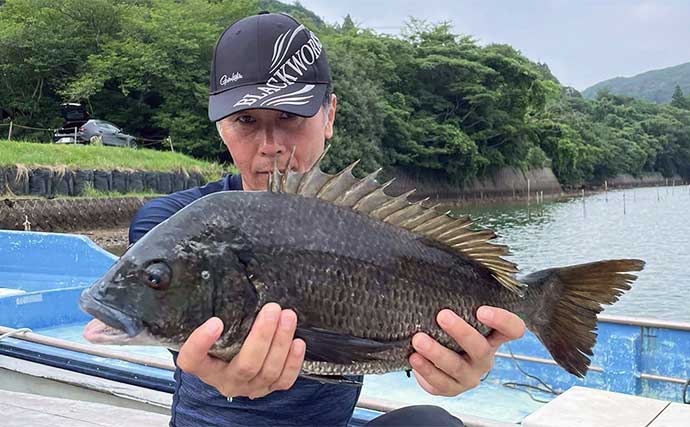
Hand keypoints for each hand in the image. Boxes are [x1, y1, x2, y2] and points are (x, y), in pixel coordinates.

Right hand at [177, 303, 305, 398]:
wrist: (231, 361)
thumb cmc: (221, 337)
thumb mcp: (213, 326)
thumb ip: (217, 312)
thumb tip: (231, 276)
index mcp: (202, 366)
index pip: (193, 359)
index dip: (201, 343)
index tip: (215, 321)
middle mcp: (224, 380)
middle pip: (245, 365)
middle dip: (262, 335)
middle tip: (272, 309)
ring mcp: (248, 387)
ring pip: (268, 371)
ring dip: (281, 342)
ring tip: (288, 316)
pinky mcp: (269, 388)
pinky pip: (284, 380)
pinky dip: (293, 362)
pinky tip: (297, 342)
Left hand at [409, 306, 524, 395]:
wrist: (435, 362)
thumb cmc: (448, 331)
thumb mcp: (458, 317)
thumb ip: (456, 303)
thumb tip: (431, 271)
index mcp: (493, 337)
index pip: (512, 329)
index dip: (502, 320)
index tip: (482, 310)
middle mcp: (484, 358)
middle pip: (481, 348)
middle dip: (461, 332)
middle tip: (442, 315)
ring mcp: (469, 376)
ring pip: (456, 366)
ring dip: (437, 352)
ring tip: (418, 339)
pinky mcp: (451, 388)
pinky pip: (440, 382)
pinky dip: (425, 369)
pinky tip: (414, 358)